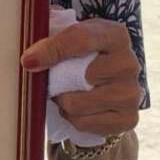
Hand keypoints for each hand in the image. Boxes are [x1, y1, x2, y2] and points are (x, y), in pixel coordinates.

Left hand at [21, 18, 140, 136]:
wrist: (107, 84)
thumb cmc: (81, 55)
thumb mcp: (69, 38)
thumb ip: (50, 40)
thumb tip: (30, 60)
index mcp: (114, 35)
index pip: (81, 39)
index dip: (51, 50)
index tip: (28, 61)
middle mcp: (129, 63)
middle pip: (81, 76)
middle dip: (58, 81)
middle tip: (54, 80)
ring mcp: (131, 93)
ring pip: (78, 105)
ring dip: (62, 102)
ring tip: (64, 93)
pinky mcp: (129, 119)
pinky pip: (84, 124)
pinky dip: (72, 119)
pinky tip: (76, 109)